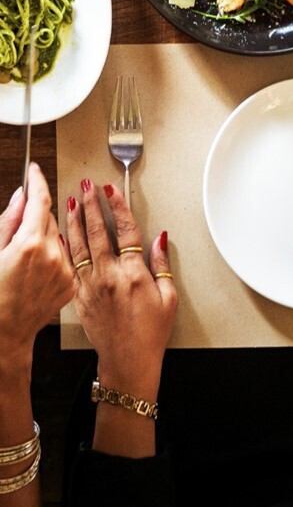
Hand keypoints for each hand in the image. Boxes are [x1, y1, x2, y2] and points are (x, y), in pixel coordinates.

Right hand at [0, 164, 74, 372]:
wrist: (2, 336)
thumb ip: (8, 222)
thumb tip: (21, 196)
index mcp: (29, 244)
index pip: (40, 200)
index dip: (37, 181)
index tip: (35, 170)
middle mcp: (52, 255)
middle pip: (50, 219)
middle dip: (36, 218)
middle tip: (18, 230)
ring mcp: (65, 270)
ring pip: (59, 239)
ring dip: (45, 240)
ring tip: (24, 260)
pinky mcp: (71, 283)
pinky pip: (65, 260)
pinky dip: (53, 260)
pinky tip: (35, 274)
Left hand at [65, 180, 175, 400]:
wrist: (126, 361)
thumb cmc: (150, 332)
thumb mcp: (168, 296)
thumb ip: (162, 264)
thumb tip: (159, 238)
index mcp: (133, 274)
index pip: (124, 231)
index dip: (117, 207)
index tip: (111, 190)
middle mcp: (108, 277)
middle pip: (96, 233)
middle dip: (90, 206)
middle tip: (86, 187)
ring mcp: (90, 287)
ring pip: (78, 247)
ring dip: (73, 223)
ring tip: (69, 204)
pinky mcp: (79, 297)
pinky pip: (70, 267)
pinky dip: (65, 248)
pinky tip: (62, 237)